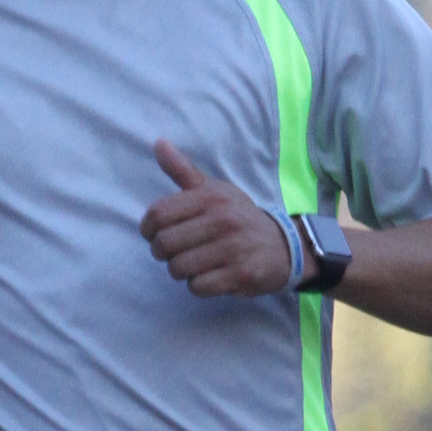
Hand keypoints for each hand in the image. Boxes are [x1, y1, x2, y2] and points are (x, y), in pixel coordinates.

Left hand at [140, 142, 297, 299]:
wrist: (283, 247)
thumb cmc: (239, 218)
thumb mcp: (215, 190)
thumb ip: (184, 171)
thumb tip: (158, 144)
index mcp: (211, 197)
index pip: (159, 213)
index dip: (148, 228)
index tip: (154, 233)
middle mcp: (222, 220)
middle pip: (165, 244)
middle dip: (162, 253)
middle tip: (174, 252)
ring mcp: (232, 249)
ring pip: (178, 268)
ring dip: (180, 270)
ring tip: (193, 263)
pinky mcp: (240, 275)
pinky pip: (198, 287)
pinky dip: (198, 285)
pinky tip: (209, 276)